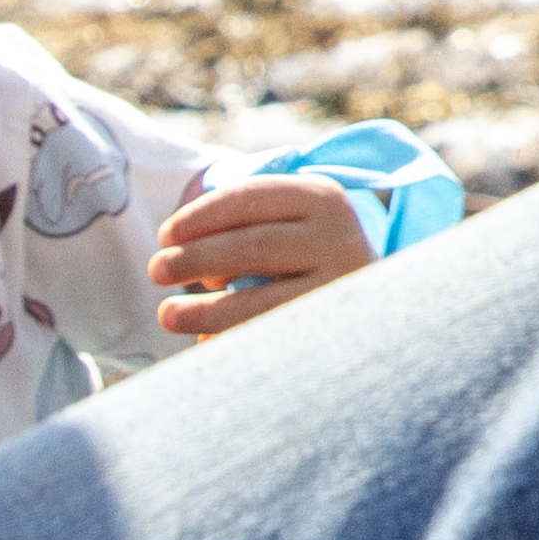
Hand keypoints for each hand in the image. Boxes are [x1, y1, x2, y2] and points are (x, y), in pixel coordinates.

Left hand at [151, 171, 376, 339]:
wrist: (381, 292)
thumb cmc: (306, 250)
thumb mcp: (289, 222)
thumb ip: (244, 229)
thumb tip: (187, 265)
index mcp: (321, 198)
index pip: (249, 198)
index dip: (199, 216)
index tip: (164, 235)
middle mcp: (337, 238)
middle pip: (251, 246)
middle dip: (195, 259)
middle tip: (157, 270)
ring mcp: (339, 287)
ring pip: (261, 301)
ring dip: (205, 310)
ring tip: (168, 314)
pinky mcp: (332, 331)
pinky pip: (271, 338)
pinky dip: (231, 340)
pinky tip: (205, 341)